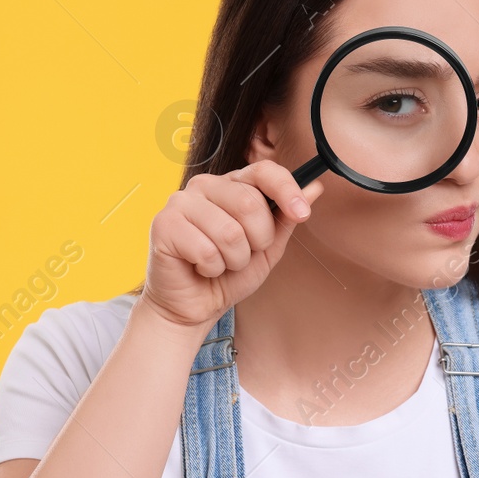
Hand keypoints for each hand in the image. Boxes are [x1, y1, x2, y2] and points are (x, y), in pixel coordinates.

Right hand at [140, 159, 325, 329]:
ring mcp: (180, 202)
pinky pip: (205, 249)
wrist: (194, 306)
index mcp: (232, 185)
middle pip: (250, 203)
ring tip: (220, 264)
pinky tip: (200, 268)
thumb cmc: (228, 274)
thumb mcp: (268, 247)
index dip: (287, 191)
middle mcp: (205, 185)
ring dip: (233, 260)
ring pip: (229, 231)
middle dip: (257, 241)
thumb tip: (315, 187)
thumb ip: (286, 217)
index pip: (263, 171)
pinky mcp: (163, 224)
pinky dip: (210, 268)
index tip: (302, 214)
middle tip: (242, 255)